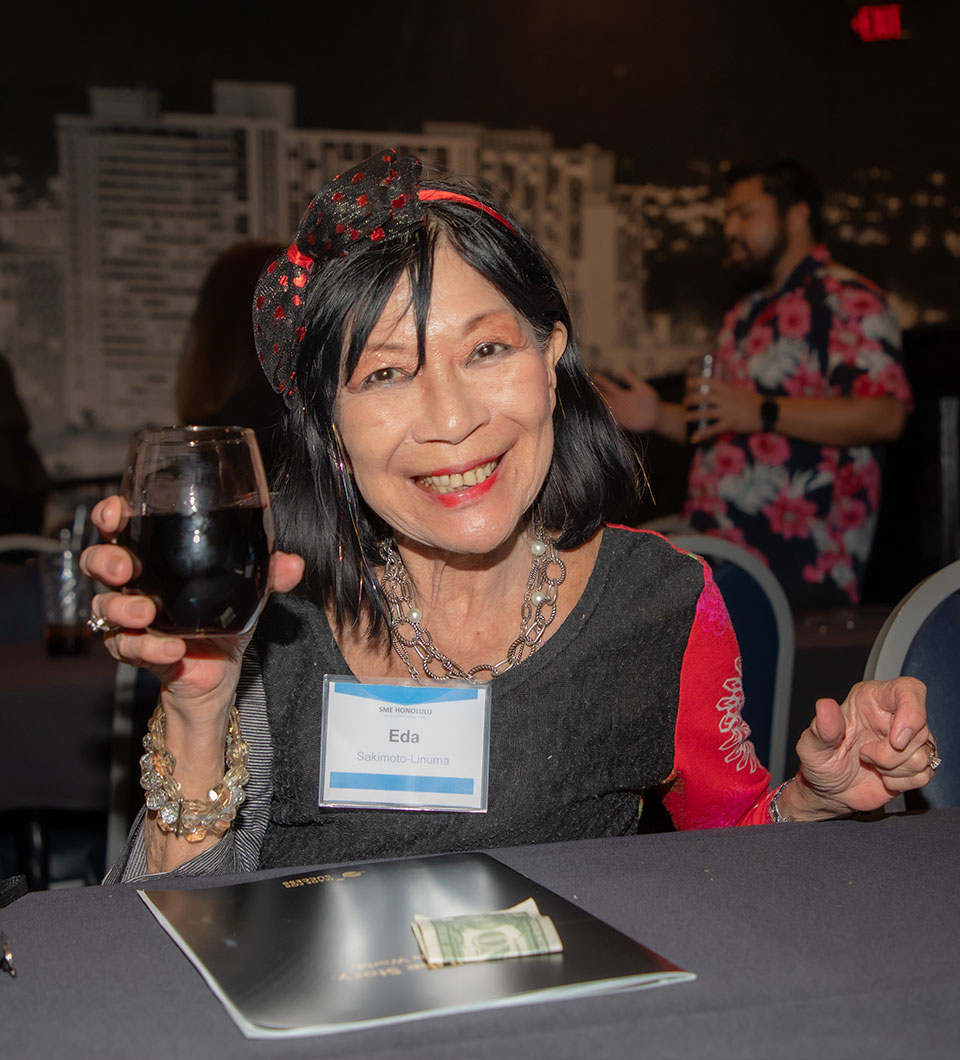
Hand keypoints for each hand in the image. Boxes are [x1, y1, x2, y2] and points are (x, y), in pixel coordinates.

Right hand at [81, 495, 303, 723]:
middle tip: (124, 568)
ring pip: (104, 608)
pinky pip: (130, 649)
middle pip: (97, 563)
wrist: (219, 673)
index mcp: (154, 560)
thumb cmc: (222, 621)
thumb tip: (293, 564)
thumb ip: (269, 574)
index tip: (118, 512)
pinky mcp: (139, 652)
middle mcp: (134, 586)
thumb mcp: (247, 592)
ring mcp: (131, 620)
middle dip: (105, 560)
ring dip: (122, 608)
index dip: (110, 517)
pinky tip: (171, 648)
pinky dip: (149, 648)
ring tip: (145, 613)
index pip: (119, 529)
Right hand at [593, 369, 661, 432]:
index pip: (608, 387)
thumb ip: (632, 380)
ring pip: (604, 409)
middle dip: (594, 394)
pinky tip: (597, 418)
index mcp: (621, 394)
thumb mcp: (642, 388)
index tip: (592, 375)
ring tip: (587, 404)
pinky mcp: (622, 423)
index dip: (601, 381)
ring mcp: (619, 414)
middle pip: (603, 398)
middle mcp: (617, 404)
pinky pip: (611, 421)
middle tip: (583, 389)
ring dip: (597, 407)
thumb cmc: (650, 400)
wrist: (657, 416)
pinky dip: (605, 420)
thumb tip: (621, 370)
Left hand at [685, 378, 762, 442]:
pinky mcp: (729, 423)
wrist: (767, 412)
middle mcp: (725, 399)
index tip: (687, 382)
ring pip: (705, 413)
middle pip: (704, 397)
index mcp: (729, 390)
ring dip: (693, 415)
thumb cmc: (756, 402)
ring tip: (685, 417)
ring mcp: (726, 411)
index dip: (697, 382)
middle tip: (684, 401)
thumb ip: (730, 391)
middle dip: (692, 399)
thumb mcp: (741, 392)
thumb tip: (722, 389)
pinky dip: (702, 434)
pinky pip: (712, 429)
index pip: (710, 383)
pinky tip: (694, 438)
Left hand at [782, 677, 934, 819]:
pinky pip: (924, 775)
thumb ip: (821, 728)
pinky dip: (901, 782)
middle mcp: (893, 715)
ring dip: (893, 769)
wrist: (828, 790)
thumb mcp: (812, 746)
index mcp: (871, 699)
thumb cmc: (820, 762)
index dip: (912, 712)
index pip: (908, 690)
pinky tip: (882, 777)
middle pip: (919, 730)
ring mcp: (907, 740)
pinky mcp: (916, 764)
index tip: (895, 740)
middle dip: (890, 754)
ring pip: (923, 756)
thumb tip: (825, 706)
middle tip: (864, 755)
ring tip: (870, 764)